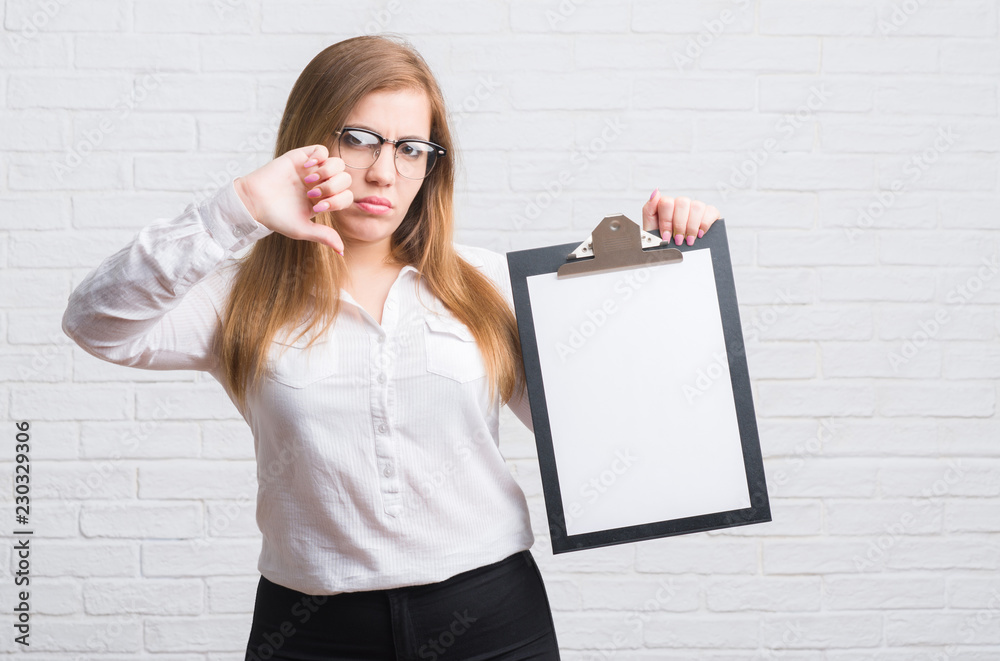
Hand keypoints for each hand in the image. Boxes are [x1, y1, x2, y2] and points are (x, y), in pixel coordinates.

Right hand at [234, 144, 352, 253]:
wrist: (254, 202)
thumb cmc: (276, 217)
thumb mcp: (302, 229)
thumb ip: (324, 236)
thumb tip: (341, 251)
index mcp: (324, 200)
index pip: (346, 196)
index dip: (337, 201)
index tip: (317, 207)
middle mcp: (321, 184)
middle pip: (345, 179)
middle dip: (332, 187)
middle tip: (312, 194)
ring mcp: (312, 170)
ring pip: (337, 163)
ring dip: (327, 172)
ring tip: (309, 180)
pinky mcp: (301, 157)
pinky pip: (321, 149)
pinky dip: (319, 157)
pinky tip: (306, 167)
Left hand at [641, 189, 720, 246]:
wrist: (677, 254)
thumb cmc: (664, 241)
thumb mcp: (651, 228)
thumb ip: (649, 209)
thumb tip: (656, 192)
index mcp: (667, 205)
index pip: (667, 202)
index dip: (666, 221)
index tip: (666, 237)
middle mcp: (682, 204)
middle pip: (682, 202)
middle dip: (679, 225)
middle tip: (678, 240)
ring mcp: (696, 207)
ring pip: (696, 206)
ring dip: (691, 226)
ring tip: (688, 240)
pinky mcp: (710, 213)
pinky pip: (710, 211)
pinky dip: (704, 224)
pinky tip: (699, 234)